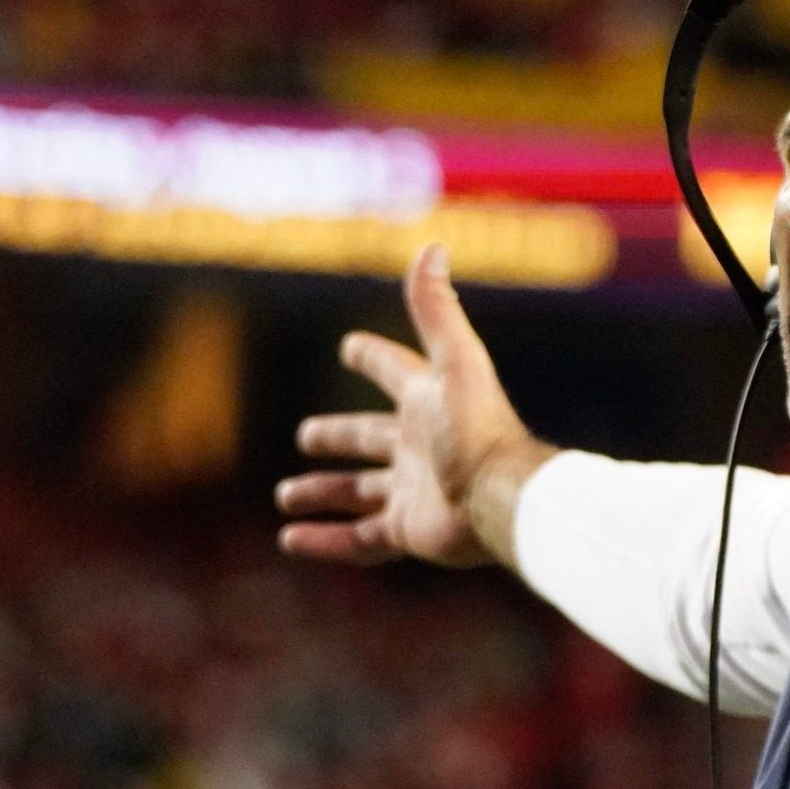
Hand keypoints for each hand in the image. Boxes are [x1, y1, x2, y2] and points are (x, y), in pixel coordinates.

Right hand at [278, 243, 550, 568]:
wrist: (504, 499)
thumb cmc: (478, 430)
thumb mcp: (454, 362)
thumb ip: (436, 310)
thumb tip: (431, 247)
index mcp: (428, 403)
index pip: (396, 372)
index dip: (374, 357)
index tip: (350, 347)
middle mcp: (421, 447)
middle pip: (370, 439)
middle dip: (339, 436)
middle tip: (307, 435)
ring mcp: (415, 492)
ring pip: (359, 493)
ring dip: (322, 493)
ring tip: (285, 496)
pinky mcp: (410, 532)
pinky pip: (359, 540)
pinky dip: (324, 542)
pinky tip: (291, 540)